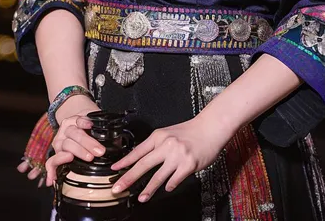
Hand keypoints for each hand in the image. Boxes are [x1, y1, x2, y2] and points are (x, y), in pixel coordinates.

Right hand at [45, 95, 102, 185]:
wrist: (76, 126)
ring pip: (66, 146)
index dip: (85, 123)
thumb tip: (117, 141)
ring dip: (78, 152)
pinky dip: (52, 171)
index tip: (91, 126)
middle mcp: (65, 130)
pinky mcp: (56, 154)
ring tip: (88, 158)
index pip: (79, 120)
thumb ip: (105, 131)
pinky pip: (51, 162)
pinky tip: (54, 179)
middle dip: (88, 143)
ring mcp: (59, 142)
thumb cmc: (89, 128)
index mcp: (75, 120)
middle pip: (75, 134)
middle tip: (100, 151)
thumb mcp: (96, 124)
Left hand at [109, 113, 229, 203]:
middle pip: (143, 164)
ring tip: (141, 198)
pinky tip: (167, 188)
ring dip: (148, 189)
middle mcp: (166, 145)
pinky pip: (174, 180)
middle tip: (117, 187)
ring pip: (158, 176)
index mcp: (159, 136)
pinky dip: (170, 185)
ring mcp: (177, 155)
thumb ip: (157, 145)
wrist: (211, 127)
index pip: (138, 151)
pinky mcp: (188, 165)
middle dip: (128, 178)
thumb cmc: (190, 131)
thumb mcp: (169, 133)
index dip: (125, 162)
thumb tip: (142, 159)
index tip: (114, 169)